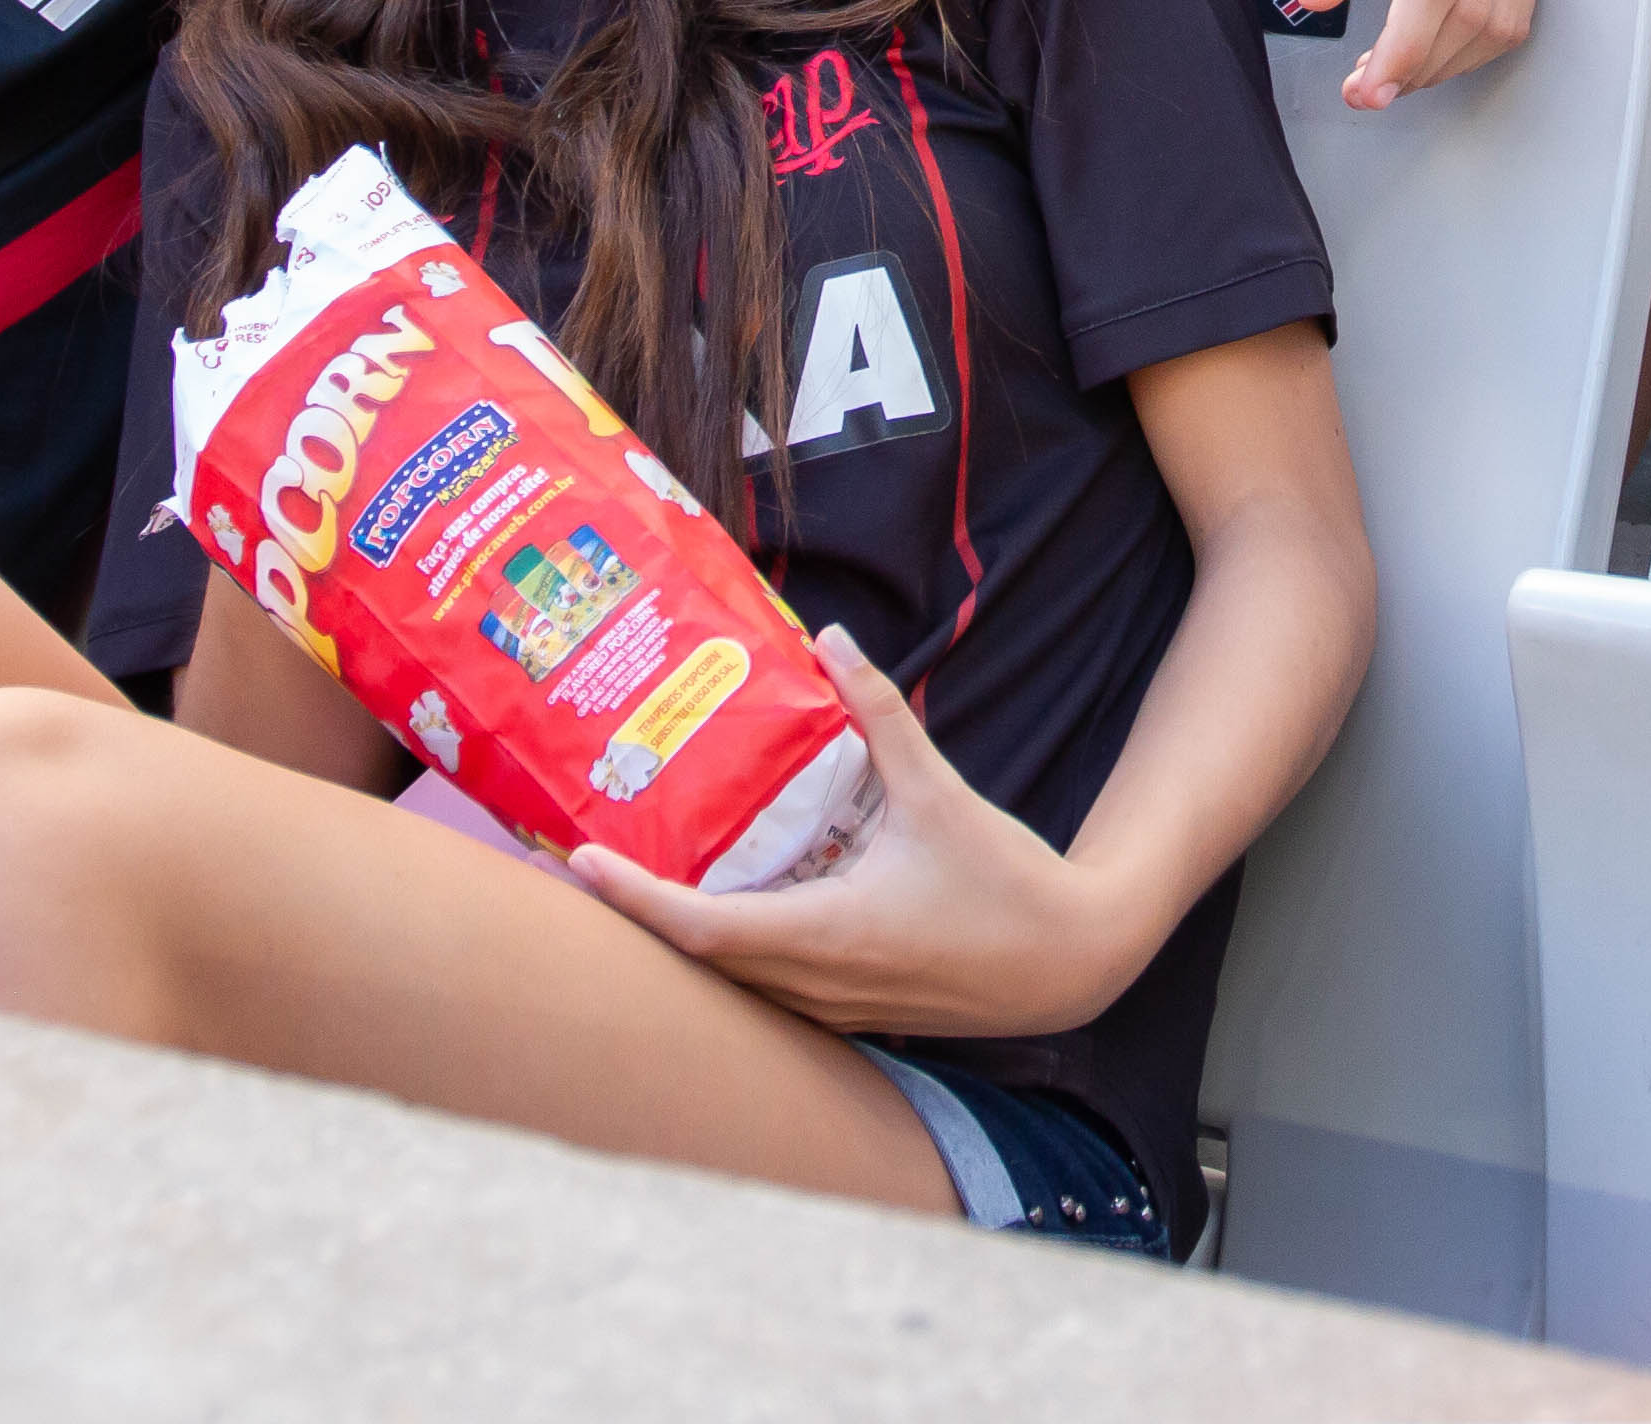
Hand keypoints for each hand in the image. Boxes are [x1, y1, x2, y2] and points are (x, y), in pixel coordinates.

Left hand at [569, 629, 1143, 1037]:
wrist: (1072, 962)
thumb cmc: (1008, 886)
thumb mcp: (941, 794)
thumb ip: (883, 717)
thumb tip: (834, 641)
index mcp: (828, 938)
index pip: (703, 930)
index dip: (633, 901)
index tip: (579, 863)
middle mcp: (817, 986)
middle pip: (699, 962)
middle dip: (636, 916)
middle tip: (583, 860)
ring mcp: (833, 1007)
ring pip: (731, 981)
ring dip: (679, 936)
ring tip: (633, 879)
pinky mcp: (852, 1008)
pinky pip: (768, 986)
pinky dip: (731, 950)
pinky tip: (723, 904)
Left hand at [1281, 0, 1546, 101]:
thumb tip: (1320, 0)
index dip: (1404, 46)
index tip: (1366, 89)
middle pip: (1474, 10)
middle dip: (1419, 65)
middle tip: (1363, 90)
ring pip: (1505, 18)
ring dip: (1448, 62)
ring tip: (1389, 72)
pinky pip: (1518, 5)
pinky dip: (1475, 42)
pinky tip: (1428, 45)